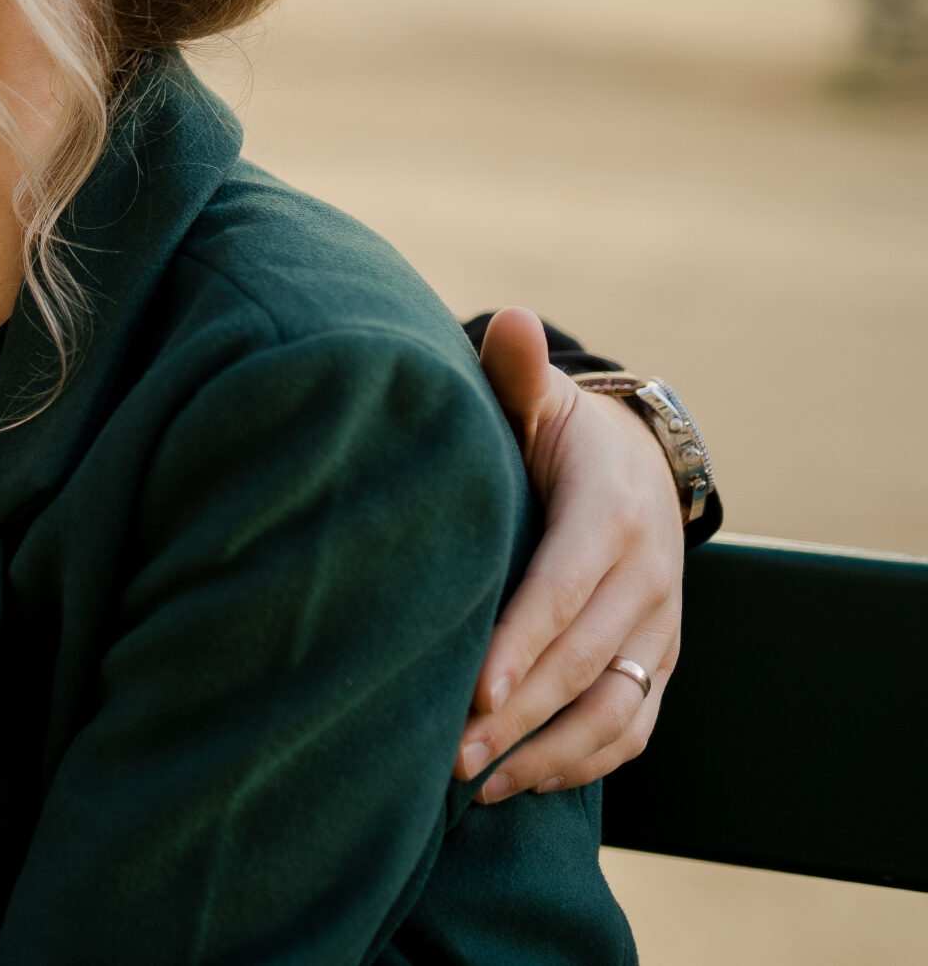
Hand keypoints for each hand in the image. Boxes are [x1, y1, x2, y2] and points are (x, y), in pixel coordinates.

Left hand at [455, 307, 683, 802]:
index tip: (470, 688)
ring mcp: (658, 631)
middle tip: (445, 753)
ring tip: (472, 783)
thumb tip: (507, 320)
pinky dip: (580, 765)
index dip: (521, 642)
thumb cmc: (558, 433)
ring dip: (545, 754)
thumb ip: (516, 374)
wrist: (637, 464)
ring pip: (614, 712)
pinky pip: (632, 731)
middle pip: (582, 662)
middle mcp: (648, 580)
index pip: (564, 589)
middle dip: (514, 714)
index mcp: (611, 515)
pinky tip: (513, 783)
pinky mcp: (656, 666)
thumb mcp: (541, 399)